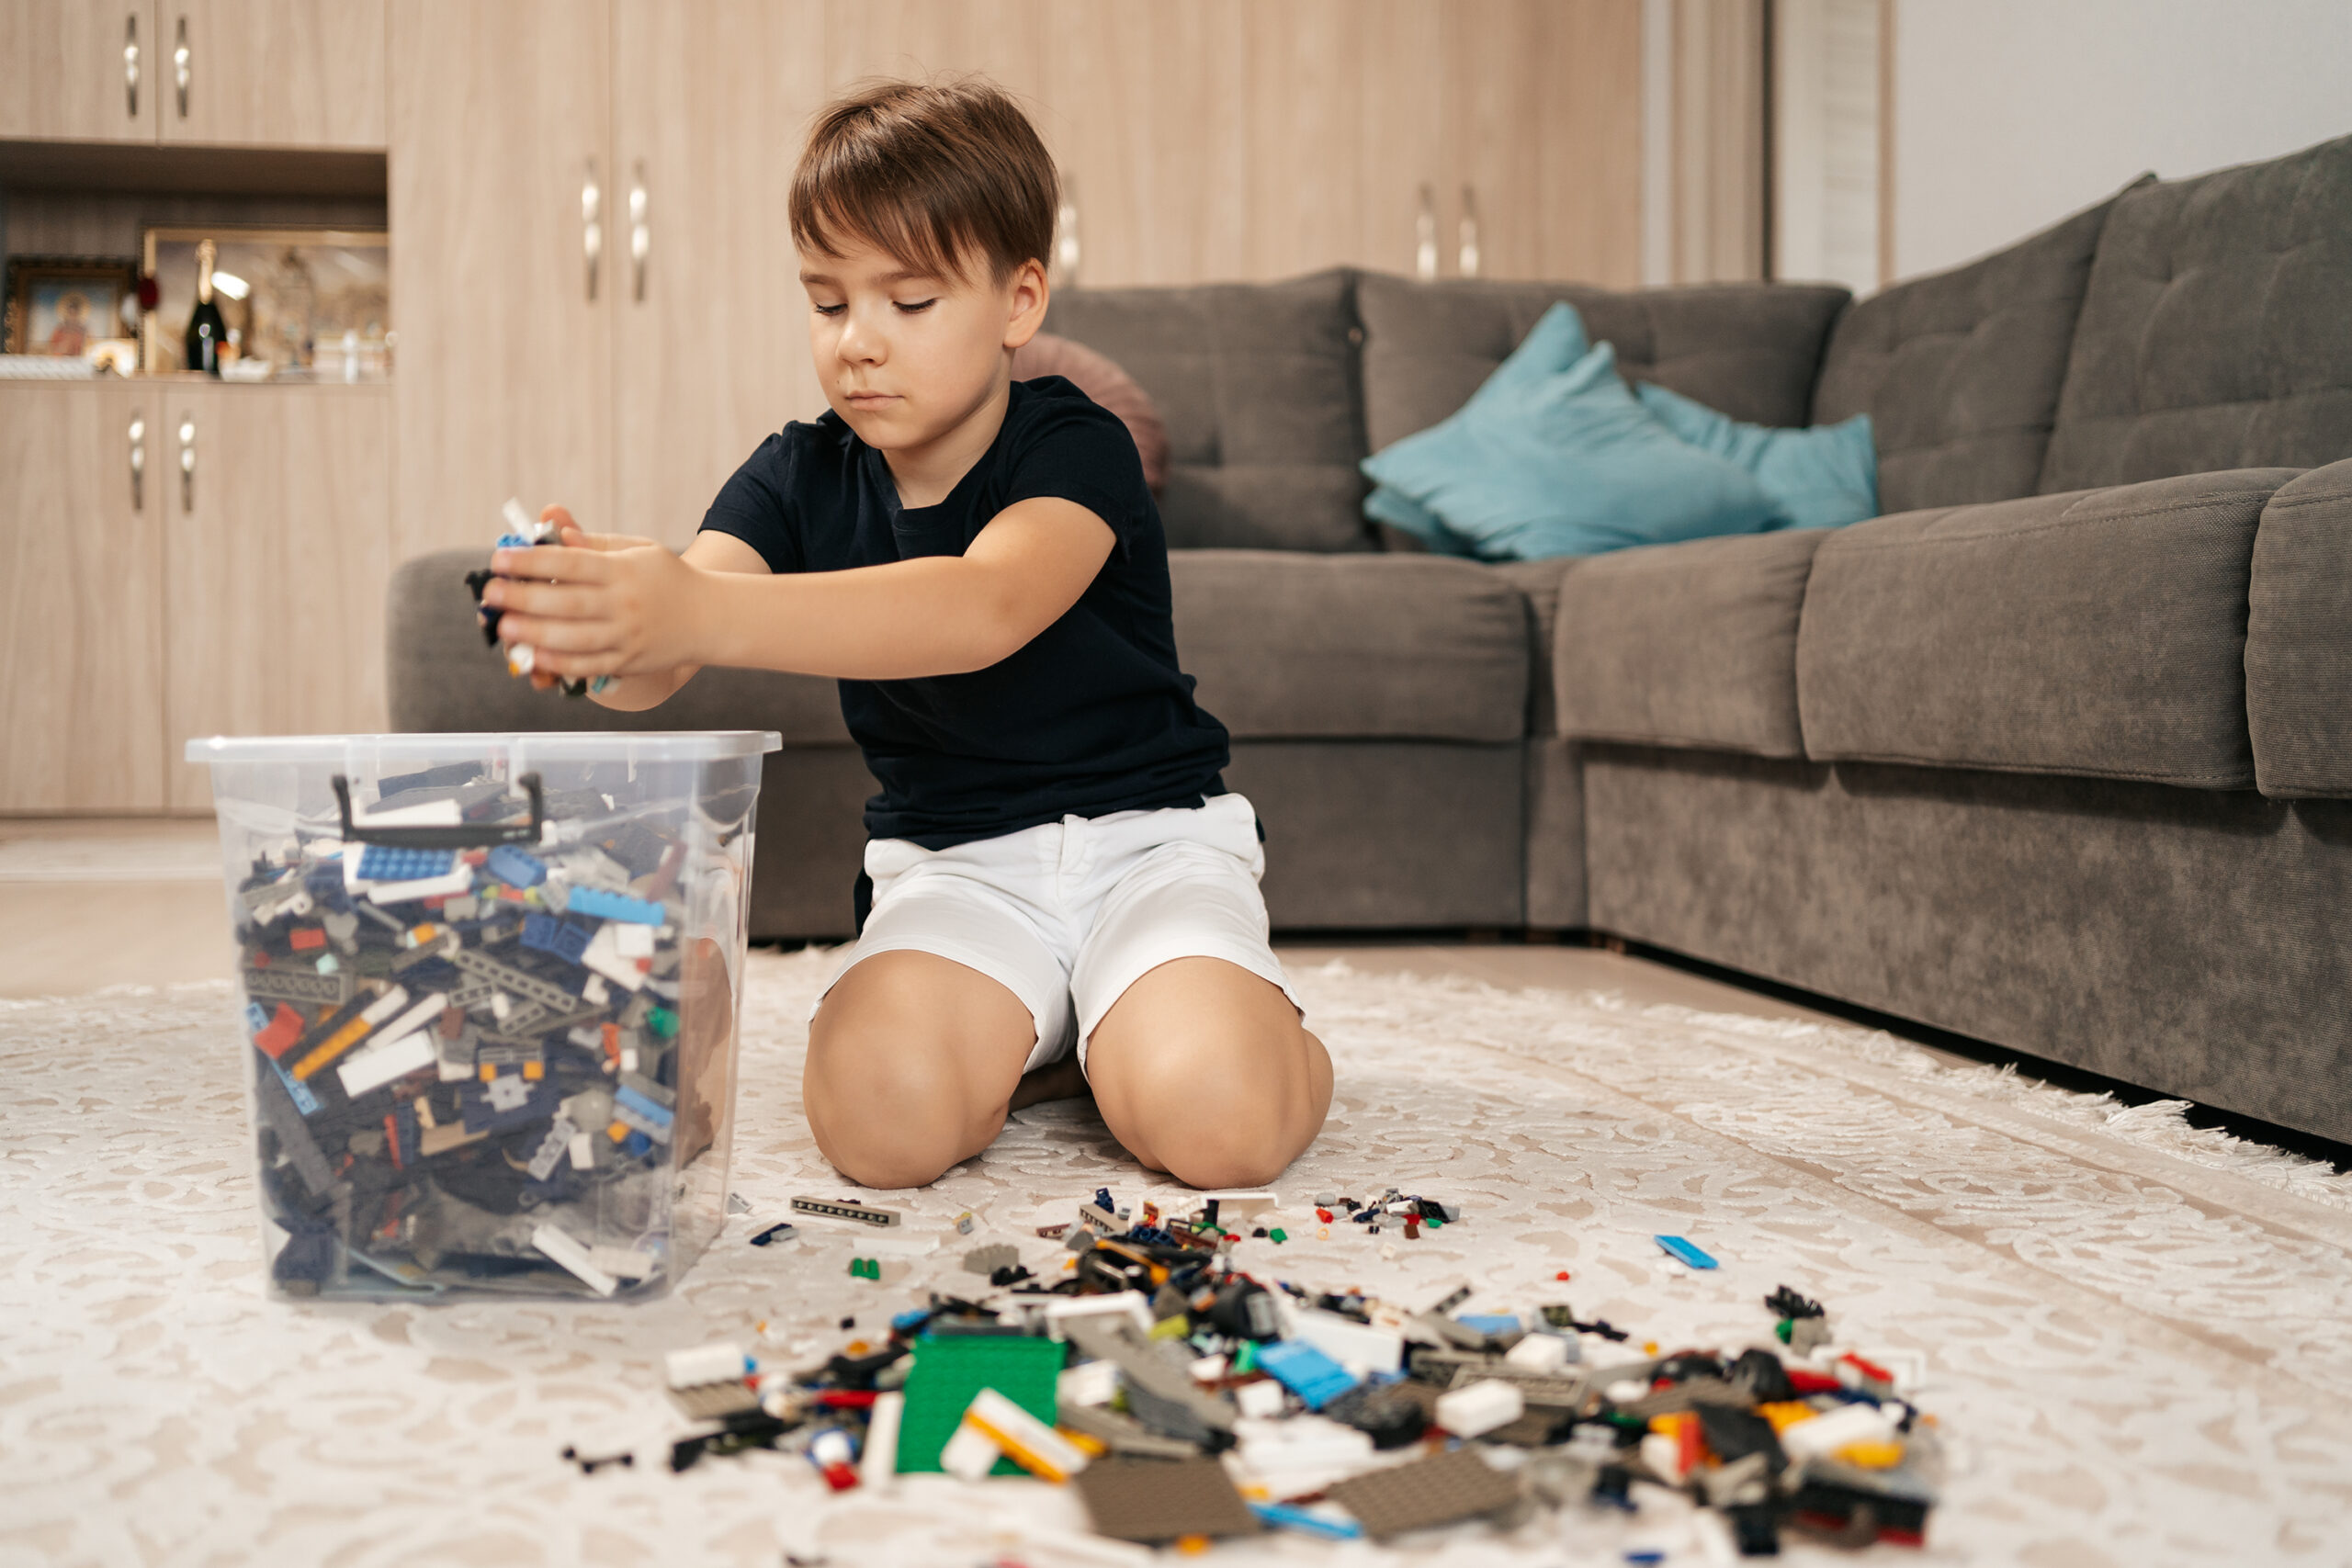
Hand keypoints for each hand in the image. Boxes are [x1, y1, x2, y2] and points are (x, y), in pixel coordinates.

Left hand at [480, 505, 708, 680]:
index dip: (532, 561)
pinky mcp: (628, 662)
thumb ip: (593, 543)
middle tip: (490, 593)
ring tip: (503, 626)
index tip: (500, 559)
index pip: (570, 564)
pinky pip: (588, 666)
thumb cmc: (665, 577)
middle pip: (566, 602)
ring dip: (534, 633)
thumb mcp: (636, 549)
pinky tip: (534, 657)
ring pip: (573, 638)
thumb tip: (554, 529)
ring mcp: (626, 636)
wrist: (709, 617)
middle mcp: (624, 604)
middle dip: (523, 598)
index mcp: (622, 570)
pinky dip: (559, 664)